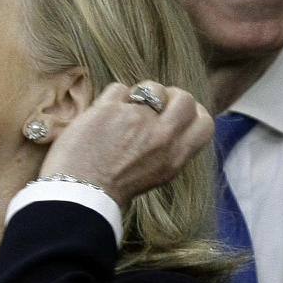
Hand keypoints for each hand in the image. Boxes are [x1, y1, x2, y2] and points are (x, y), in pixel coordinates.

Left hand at [39, 80, 213, 208]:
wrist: (78, 195)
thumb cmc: (111, 189)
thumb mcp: (154, 175)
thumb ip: (167, 149)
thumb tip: (173, 121)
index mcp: (174, 157)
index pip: (205, 123)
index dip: (194, 113)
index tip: (177, 114)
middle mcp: (161, 137)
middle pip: (185, 98)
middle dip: (170, 96)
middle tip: (152, 107)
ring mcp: (136, 120)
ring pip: (152, 87)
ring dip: (140, 94)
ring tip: (124, 112)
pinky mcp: (110, 109)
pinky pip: (120, 88)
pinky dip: (110, 100)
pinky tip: (102, 119)